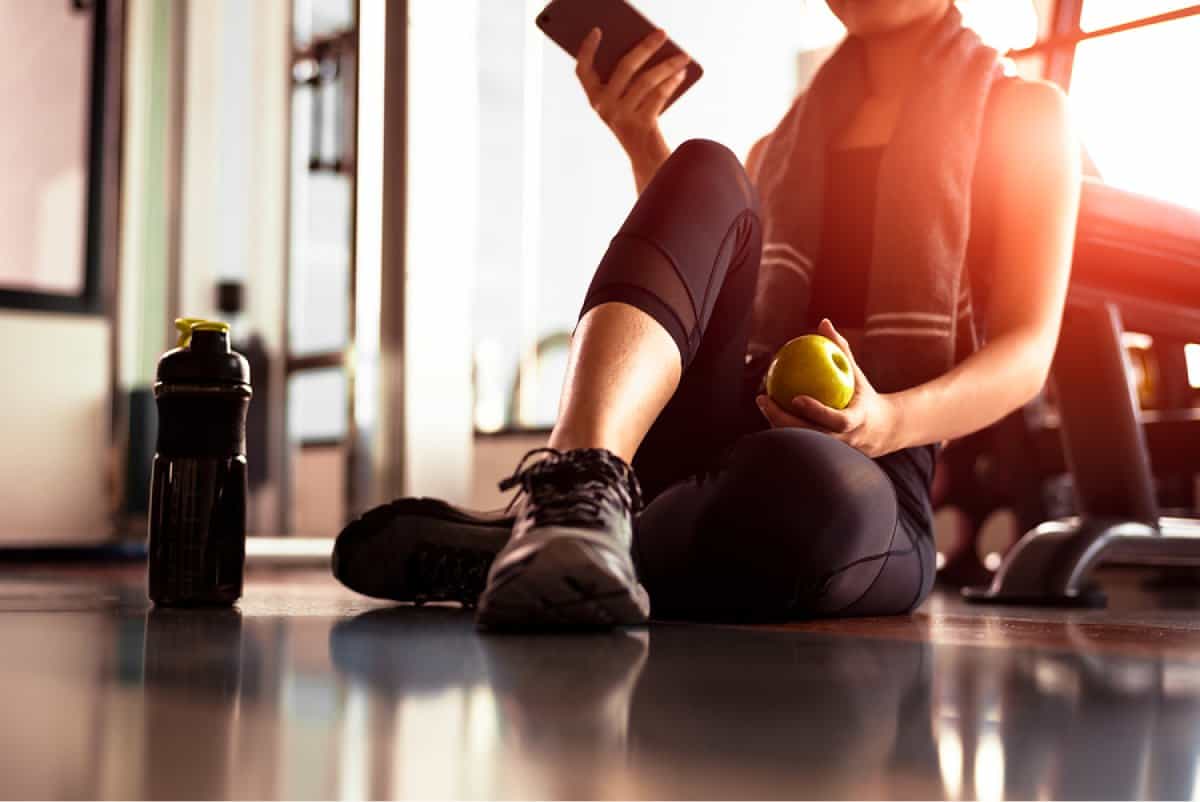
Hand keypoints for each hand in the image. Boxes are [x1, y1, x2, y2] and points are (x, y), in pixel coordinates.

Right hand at [575, 28, 690, 163]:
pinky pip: (658, 96)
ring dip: (667, 65)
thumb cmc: (637, 124)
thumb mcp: (624, 102)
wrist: (646, 159)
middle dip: (646, 47)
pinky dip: (672, 83)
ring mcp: (620, 117)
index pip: (582, 71)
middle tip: (662, 33)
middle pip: (624, 67)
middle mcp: (603, 107)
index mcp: (594, 99)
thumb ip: (627, 80)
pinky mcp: (639, 125)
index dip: (587, 50)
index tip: (597, 30)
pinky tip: (682, 73)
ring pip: (646, 80)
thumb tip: (648, 49)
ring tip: (683, 55)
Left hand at [755, 319, 899, 457]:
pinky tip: (768, 408)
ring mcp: (832, 450)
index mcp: (857, 422)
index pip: (836, 420)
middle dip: (783, 420)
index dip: (816, 411)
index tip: (796, 398)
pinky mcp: (822, 453)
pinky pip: (798, 441)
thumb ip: (841, 350)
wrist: (881, 430)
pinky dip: (782, 426)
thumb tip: (823, 323)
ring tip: (763, 402)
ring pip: (800, 441)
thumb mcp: (857, 373)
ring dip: (777, 424)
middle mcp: (844, 440)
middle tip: (764, 399)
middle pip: (810, 436)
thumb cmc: (864, 395)